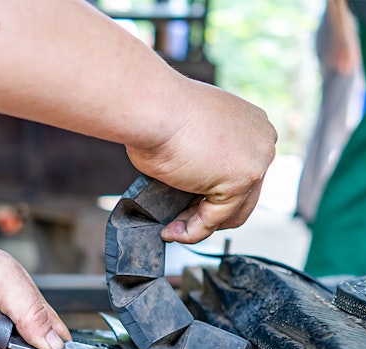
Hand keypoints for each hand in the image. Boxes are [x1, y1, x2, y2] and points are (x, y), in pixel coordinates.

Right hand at [0, 0, 275, 246]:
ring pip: (236, 209)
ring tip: (170, 223)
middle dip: (207, 211)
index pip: (235, 172)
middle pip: (242, 194)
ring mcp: (256, 155)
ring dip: (200, 222)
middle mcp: (259, 134)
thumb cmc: (143, 105)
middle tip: (175, 222)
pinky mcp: (243, 175)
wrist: (145, 104)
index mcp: (244, 119)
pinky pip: (223, 216)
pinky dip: (198, 226)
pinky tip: (173, 226)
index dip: (208, 194)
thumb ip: (157, 137)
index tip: (179, 206)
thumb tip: (106, 115)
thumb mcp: (156, 122)